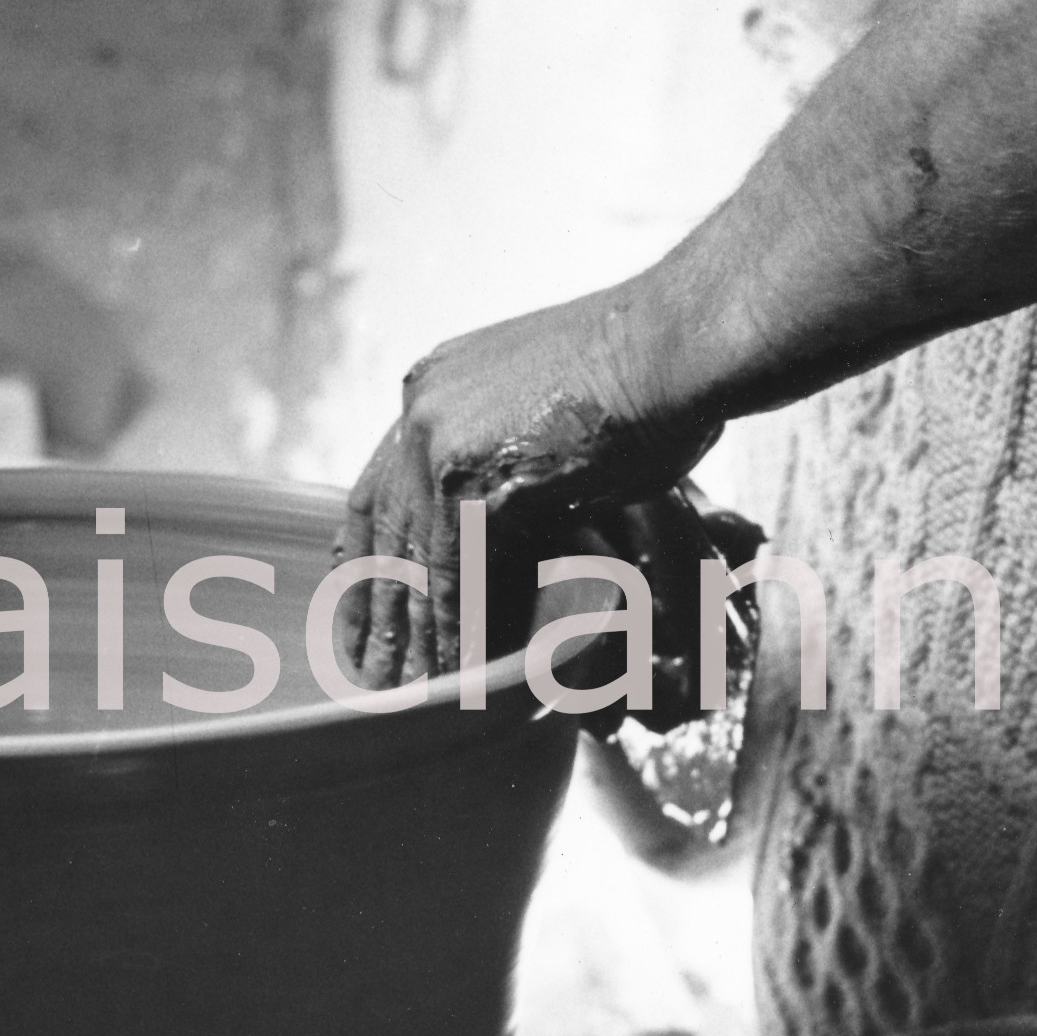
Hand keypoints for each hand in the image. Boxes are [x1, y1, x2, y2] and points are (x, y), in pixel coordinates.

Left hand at [331, 284, 725, 692]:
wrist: (678, 344)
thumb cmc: (647, 375)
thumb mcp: (552, 407)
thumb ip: (512, 453)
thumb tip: (512, 509)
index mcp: (435, 384)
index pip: (381, 483)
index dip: (369, 550)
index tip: (359, 595)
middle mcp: (423, 407)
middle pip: (382, 526)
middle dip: (377, 602)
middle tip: (369, 666)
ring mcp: (439, 440)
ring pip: (414, 558)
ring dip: (414, 631)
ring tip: (410, 690)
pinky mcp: (468, 477)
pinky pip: (452, 574)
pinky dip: (456, 629)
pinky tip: (458, 672)